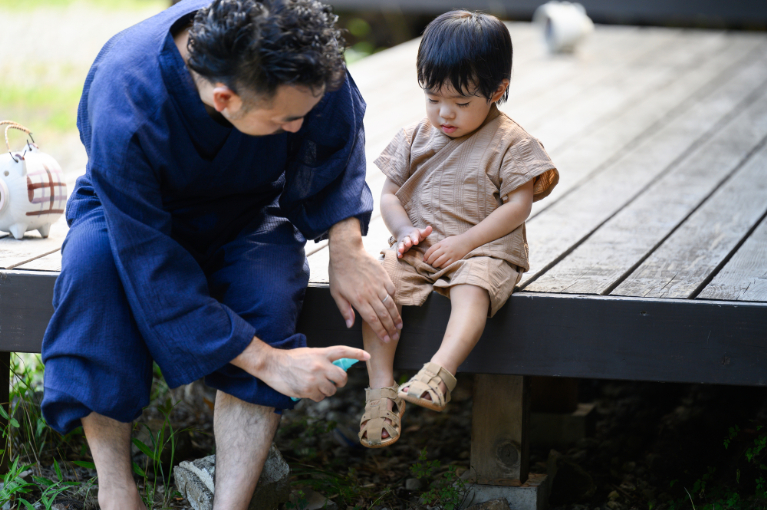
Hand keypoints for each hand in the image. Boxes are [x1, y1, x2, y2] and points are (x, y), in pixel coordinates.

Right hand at [233, 340, 369, 401]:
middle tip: (334, 382)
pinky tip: (307, 389)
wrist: (272, 364)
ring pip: (331, 390)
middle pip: (342, 377)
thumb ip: (323, 359)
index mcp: (321, 353)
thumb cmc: (290, 359)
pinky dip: (316, 396)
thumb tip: (336, 369)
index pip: (343, 351)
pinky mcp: (308, 390)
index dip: (357, 353)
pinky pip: (320, 398)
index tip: (368, 356)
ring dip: (326, 390)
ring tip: (314, 384)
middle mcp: (320, 365)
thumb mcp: (309, 353)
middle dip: (340, 382)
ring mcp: (315, 378)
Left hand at [328, 218, 401, 342]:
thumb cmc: (339, 273)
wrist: (347, 252)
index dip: (380, 331)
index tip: (385, 339)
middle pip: (384, 315)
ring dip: (396, 317)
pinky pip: (392, 291)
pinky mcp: (384, 276)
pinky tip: (395, 307)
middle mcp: (371, 294)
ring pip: (390, 305)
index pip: (373, 320)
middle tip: (395, 336)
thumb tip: (350, 325)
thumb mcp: (336, 293)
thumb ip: (345, 310)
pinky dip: (394, 300)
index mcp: (358, 300)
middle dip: (390, 328)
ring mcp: (379, 285)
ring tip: (400, 326)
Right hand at [395, 225, 432, 257]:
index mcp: (412, 234)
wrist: (403, 231)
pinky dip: (398, 253)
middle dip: (407, 242)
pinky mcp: (400, 247)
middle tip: (408, 244)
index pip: (414, 236)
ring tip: (401, 250)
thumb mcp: (420, 232)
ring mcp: (402, 242)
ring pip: (401, 244)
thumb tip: (430, 227)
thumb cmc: (415, 234)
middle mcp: (406, 238)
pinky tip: (399, 256)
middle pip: (406, 240)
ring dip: (401, 247)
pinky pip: (398, 250)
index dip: (415, 239)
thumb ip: (426, 231)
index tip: (416, 242)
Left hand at [423, 234, 473, 267]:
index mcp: (442, 243)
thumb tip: (430, 253)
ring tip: (434, 265)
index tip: (424, 259)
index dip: (426, 256)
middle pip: (433, 257)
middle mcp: (445, 249)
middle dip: (429, 262)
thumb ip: (438, 245)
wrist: (467, 241)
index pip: (430, 250)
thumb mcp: (445, 240)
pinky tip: (441, 266)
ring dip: (434, 265)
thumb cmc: (455, 240)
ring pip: (438, 262)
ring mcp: (450, 254)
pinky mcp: (455, 259)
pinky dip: (442, 267)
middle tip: (428, 263)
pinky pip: (446, 265)